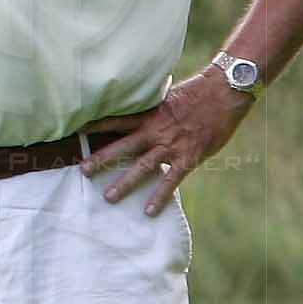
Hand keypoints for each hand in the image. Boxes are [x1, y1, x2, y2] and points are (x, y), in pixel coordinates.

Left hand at [82, 70, 252, 214]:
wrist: (226, 91)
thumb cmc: (199, 92)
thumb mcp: (169, 97)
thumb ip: (154, 109)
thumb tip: (141, 110)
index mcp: (149, 115)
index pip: (117, 121)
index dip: (97, 126)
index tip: (76, 132)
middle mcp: (155, 131)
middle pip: (122, 147)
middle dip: (102, 159)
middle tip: (82, 171)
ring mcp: (171, 146)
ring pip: (142, 167)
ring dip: (124, 183)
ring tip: (108, 198)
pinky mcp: (189, 157)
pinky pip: (171, 180)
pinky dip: (159, 196)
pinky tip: (149, 212)